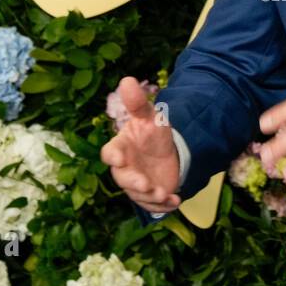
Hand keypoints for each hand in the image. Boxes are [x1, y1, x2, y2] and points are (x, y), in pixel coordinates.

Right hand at [100, 76, 181, 212]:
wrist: (169, 151)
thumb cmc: (152, 133)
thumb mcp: (149, 117)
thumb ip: (138, 103)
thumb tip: (127, 80)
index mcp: (120, 149)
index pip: (109, 153)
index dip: (112, 157)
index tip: (118, 158)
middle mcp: (125, 169)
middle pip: (123, 179)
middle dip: (134, 184)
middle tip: (147, 185)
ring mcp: (137, 185)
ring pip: (139, 196)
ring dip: (152, 197)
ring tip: (166, 194)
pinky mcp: (150, 196)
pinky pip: (153, 205)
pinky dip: (164, 205)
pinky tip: (176, 200)